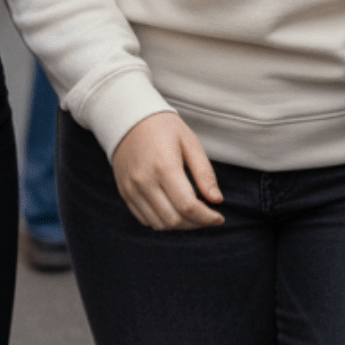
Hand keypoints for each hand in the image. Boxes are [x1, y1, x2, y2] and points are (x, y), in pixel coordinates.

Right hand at [111, 113, 223, 230]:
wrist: (128, 119)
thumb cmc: (164, 128)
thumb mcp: (190, 142)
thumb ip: (204, 172)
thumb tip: (217, 200)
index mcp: (164, 166)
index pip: (187, 206)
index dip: (206, 217)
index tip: (219, 218)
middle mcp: (145, 181)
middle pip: (174, 219)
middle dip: (196, 223)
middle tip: (208, 216)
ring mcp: (132, 189)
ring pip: (159, 224)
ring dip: (180, 225)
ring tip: (193, 215)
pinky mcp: (125, 194)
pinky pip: (145, 220)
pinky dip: (163, 221)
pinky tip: (174, 210)